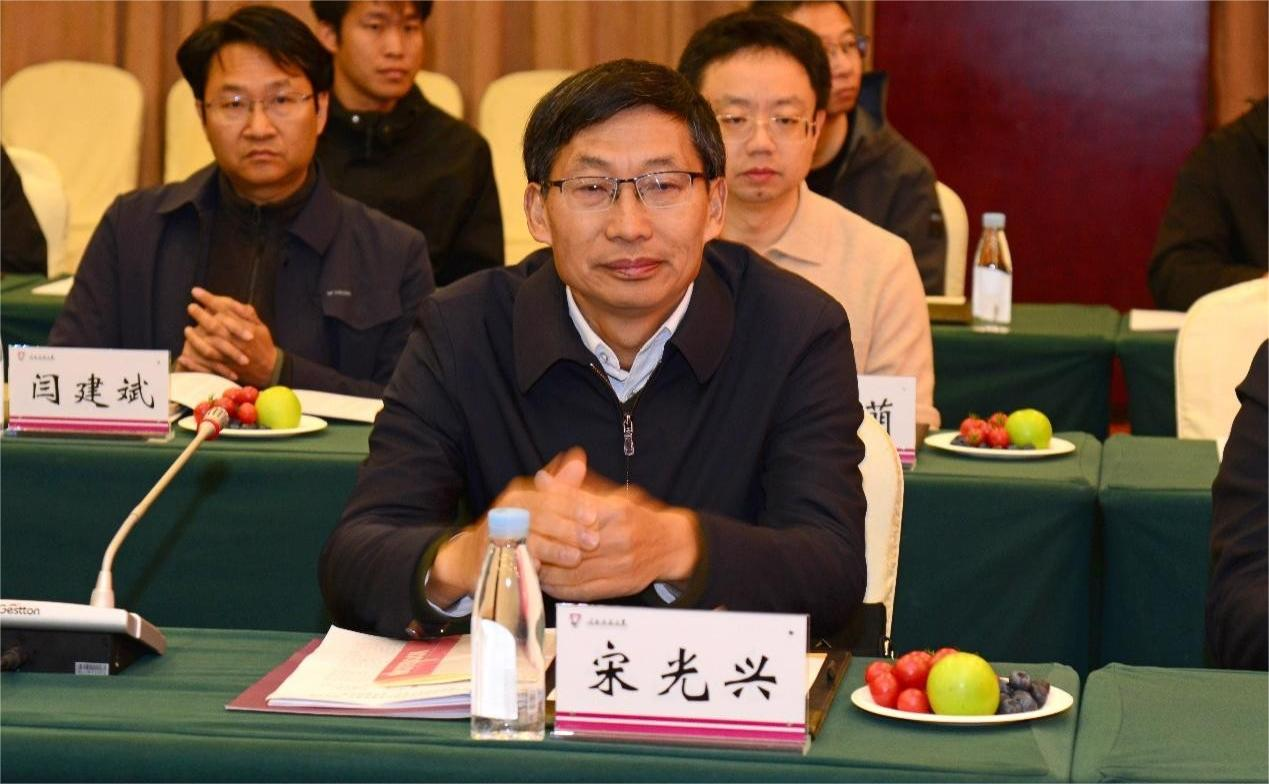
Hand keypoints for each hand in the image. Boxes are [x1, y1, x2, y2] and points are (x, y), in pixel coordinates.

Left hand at [176, 287, 277, 384]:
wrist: (269, 370)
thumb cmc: (263, 345)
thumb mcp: (261, 326)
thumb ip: (246, 314)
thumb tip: (232, 302)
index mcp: (247, 329)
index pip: (225, 311)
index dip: (209, 300)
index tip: (196, 291)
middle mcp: (237, 342)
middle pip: (215, 327)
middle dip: (200, 315)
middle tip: (190, 307)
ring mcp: (230, 357)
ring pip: (208, 347)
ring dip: (195, 338)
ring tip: (187, 329)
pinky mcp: (226, 369)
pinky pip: (207, 366)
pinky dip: (194, 363)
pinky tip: (183, 356)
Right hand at [426, 449, 600, 605]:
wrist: (473, 557)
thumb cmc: (514, 529)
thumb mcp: (537, 505)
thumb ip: (560, 487)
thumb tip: (579, 458)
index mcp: (519, 497)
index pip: (549, 498)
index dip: (572, 506)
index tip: (594, 516)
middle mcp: (506, 513)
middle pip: (540, 517)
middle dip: (568, 529)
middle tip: (593, 540)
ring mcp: (496, 536)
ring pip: (528, 540)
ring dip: (553, 548)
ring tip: (575, 557)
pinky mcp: (490, 559)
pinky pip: (510, 562)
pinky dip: (526, 564)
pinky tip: (543, 569)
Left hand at [537, 490, 699, 601]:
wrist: (670, 545)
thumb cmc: (635, 516)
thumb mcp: (610, 495)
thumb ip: (575, 489)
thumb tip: (542, 479)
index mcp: (617, 512)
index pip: (575, 511)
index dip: (548, 514)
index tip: (526, 516)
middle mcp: (620, 540)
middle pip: (570, 544)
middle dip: (543, 545)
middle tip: (517, 544)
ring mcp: (619, 566)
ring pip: (572, 571)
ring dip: (546, 570)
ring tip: (525, 564)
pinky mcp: (617, 587)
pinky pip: (580, 590)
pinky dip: (558, 587)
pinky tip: (544, 581)